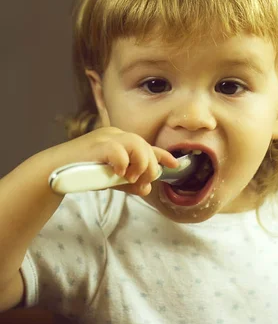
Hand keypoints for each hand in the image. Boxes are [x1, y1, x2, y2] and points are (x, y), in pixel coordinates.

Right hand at [62, 127, 177, 196]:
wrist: (56, 174)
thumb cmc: (83, 174)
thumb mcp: (111, 180)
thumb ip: (129, 183)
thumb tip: (147, 188)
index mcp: (120, 141)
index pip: (147, 145)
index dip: (163, 155)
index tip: (176, 165)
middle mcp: (116, 136)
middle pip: (145, 146)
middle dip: (149, 167)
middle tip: (141, 182)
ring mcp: (106, 138)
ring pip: (136, 144)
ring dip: (140, 164)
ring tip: (131, 178)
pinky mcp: (96, 145)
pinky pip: (118, 149)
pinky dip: (122, 162)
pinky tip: (118, 173)